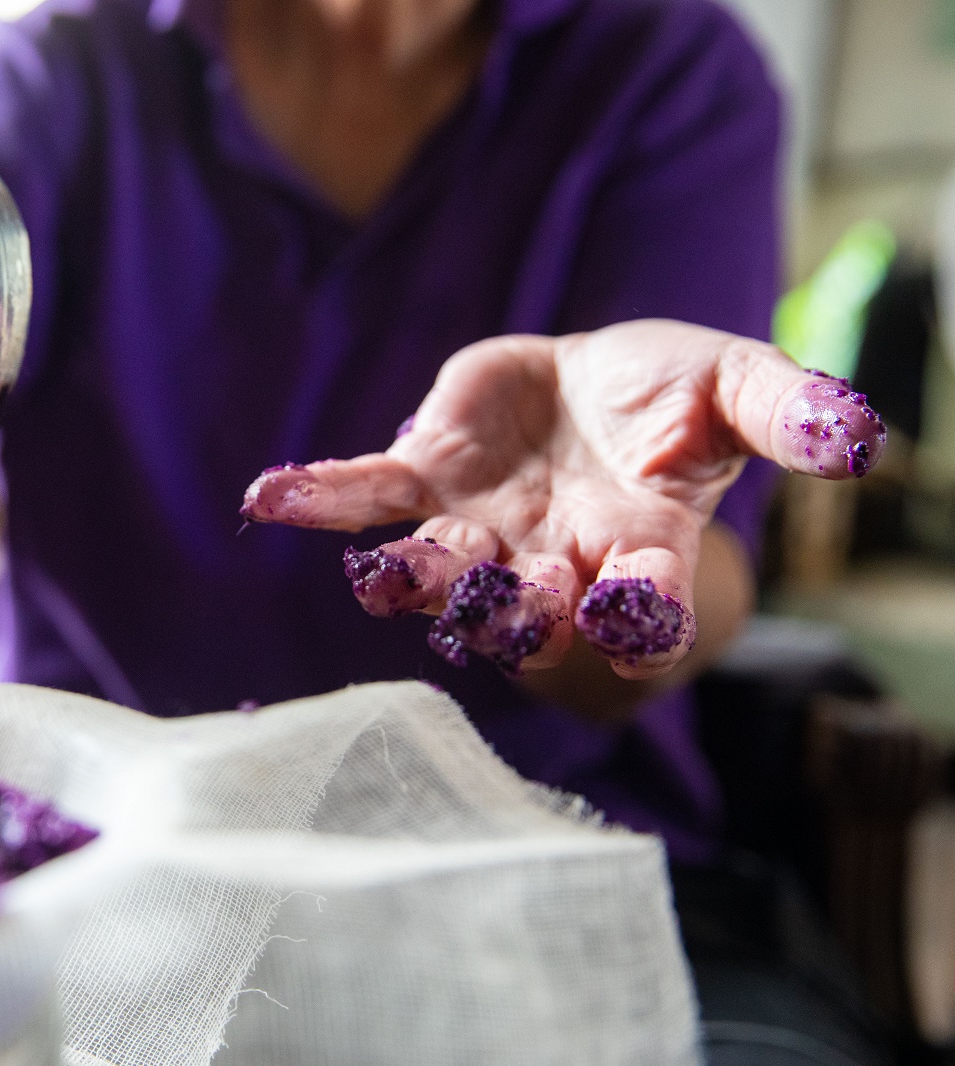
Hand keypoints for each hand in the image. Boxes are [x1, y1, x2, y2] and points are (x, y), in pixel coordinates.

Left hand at [240, 320, 885, 678]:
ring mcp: (475, 530)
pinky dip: (320, 499)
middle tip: (496, 617)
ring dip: (409, 578)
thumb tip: (864, 440)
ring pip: (437, 571)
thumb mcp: (738, 389)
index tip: (639, 618)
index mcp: (635, 547)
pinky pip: (365, 498)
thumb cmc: (675, 399)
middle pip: (528, 605)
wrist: (594, 387)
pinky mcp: (420, 483)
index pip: (646, 596)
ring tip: (379, 578)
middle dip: (509, 614)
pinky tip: (270, 498)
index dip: (642, 611)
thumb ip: (786, 413)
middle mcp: (547, 560)